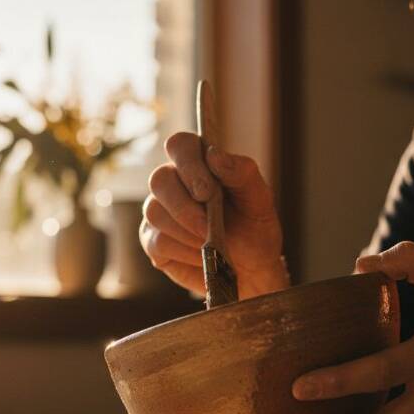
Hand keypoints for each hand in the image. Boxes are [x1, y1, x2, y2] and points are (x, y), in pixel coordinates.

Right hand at [141, 132, 288, 298]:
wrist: (251, 269)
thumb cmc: (254, 228)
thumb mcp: (260, 201)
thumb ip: (242, 173)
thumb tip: (214, 154)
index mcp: (200, 163)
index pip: (180, 145)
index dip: (188, 165)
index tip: (207, 192)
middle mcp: (174, 182)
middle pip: (159, 180)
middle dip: (185, 208)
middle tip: (209, 228)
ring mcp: (159, 211)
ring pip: (155, 213)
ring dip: (187, 233)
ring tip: (211, 245)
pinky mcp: (153, 240)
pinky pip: (157, 242)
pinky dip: (184, 253)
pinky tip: (201, 257)